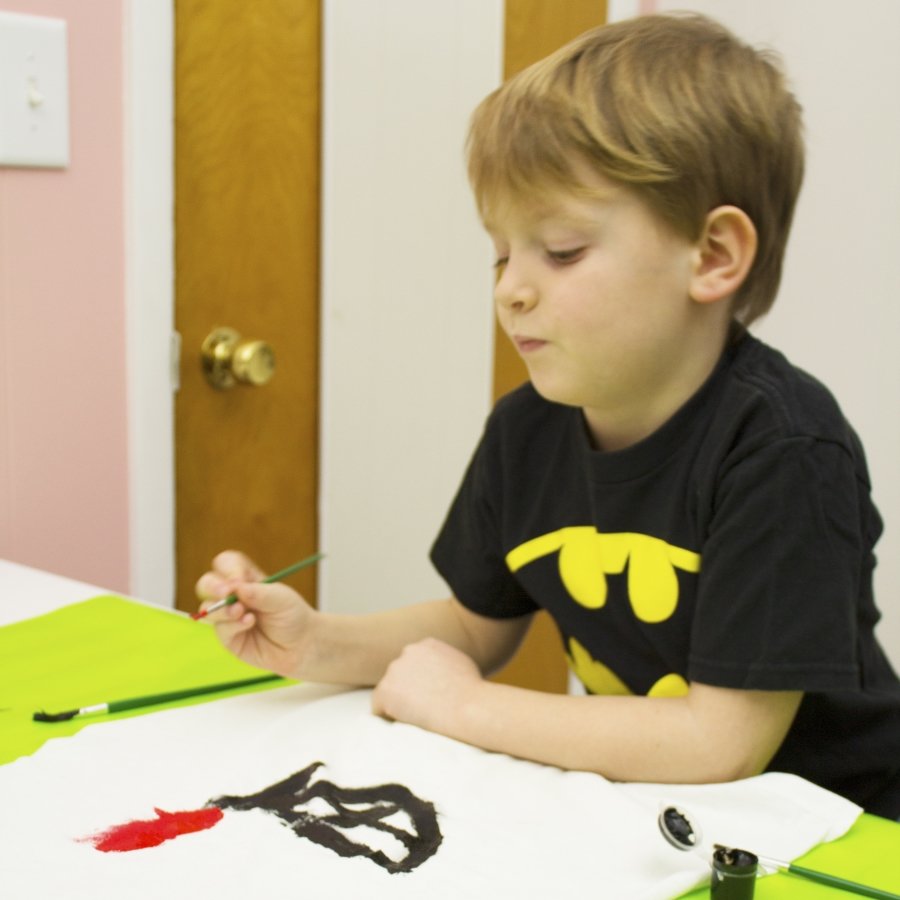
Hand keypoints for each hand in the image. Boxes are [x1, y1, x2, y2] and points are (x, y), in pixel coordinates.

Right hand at [195, 550, 315, 676]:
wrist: (301, 645)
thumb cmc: (292, 615)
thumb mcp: (281, 598)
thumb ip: (258, 593)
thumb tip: (235, 587)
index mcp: (245, 579)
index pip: (226, 564)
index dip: (229, 569)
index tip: (239, 580)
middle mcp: (232, 596)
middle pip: (206, 583)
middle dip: (212, 587)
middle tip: (225, 593)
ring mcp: (227, 617)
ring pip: (208, 608)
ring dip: (222, 608)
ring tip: (241, 612)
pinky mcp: (228, 638)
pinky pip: (220, 629)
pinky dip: (232, 625)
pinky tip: (249, 624)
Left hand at [371, 638, 482, 735]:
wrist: (467, 706)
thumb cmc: (472, 691)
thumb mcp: (461, 663)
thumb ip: (443, 662)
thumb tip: (440, 672)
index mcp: (426, 645)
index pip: (413, 663)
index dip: (419, 682)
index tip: (429, 696)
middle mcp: (408, 652)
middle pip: (399, 675)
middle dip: (408, 690)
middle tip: (423, 709)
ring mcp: (395, 670)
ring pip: (389, 690)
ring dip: (399, 703)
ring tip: (418, 718)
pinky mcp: (385, 691)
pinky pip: (378, 707)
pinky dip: (388, 716)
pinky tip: (404, 724)